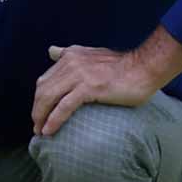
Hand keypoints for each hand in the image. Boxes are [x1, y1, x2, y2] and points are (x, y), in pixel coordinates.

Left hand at [31, 45, 160, 136]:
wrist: (145, 67)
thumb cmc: (122, 65)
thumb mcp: (91, 54)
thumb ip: (70, 54)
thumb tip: (51, 50)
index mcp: (70, 56)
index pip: (45, 79)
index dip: (39, 98)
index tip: (39, 112)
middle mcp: (71, 63)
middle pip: (43, 90)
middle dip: (37, 109)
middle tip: (36, 126)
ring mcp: (79, 75)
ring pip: (49, 98)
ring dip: (40, 117)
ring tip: (40, 131)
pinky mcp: (89, 88)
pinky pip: (64, 107)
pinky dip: (53, 120)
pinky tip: (48, 131)